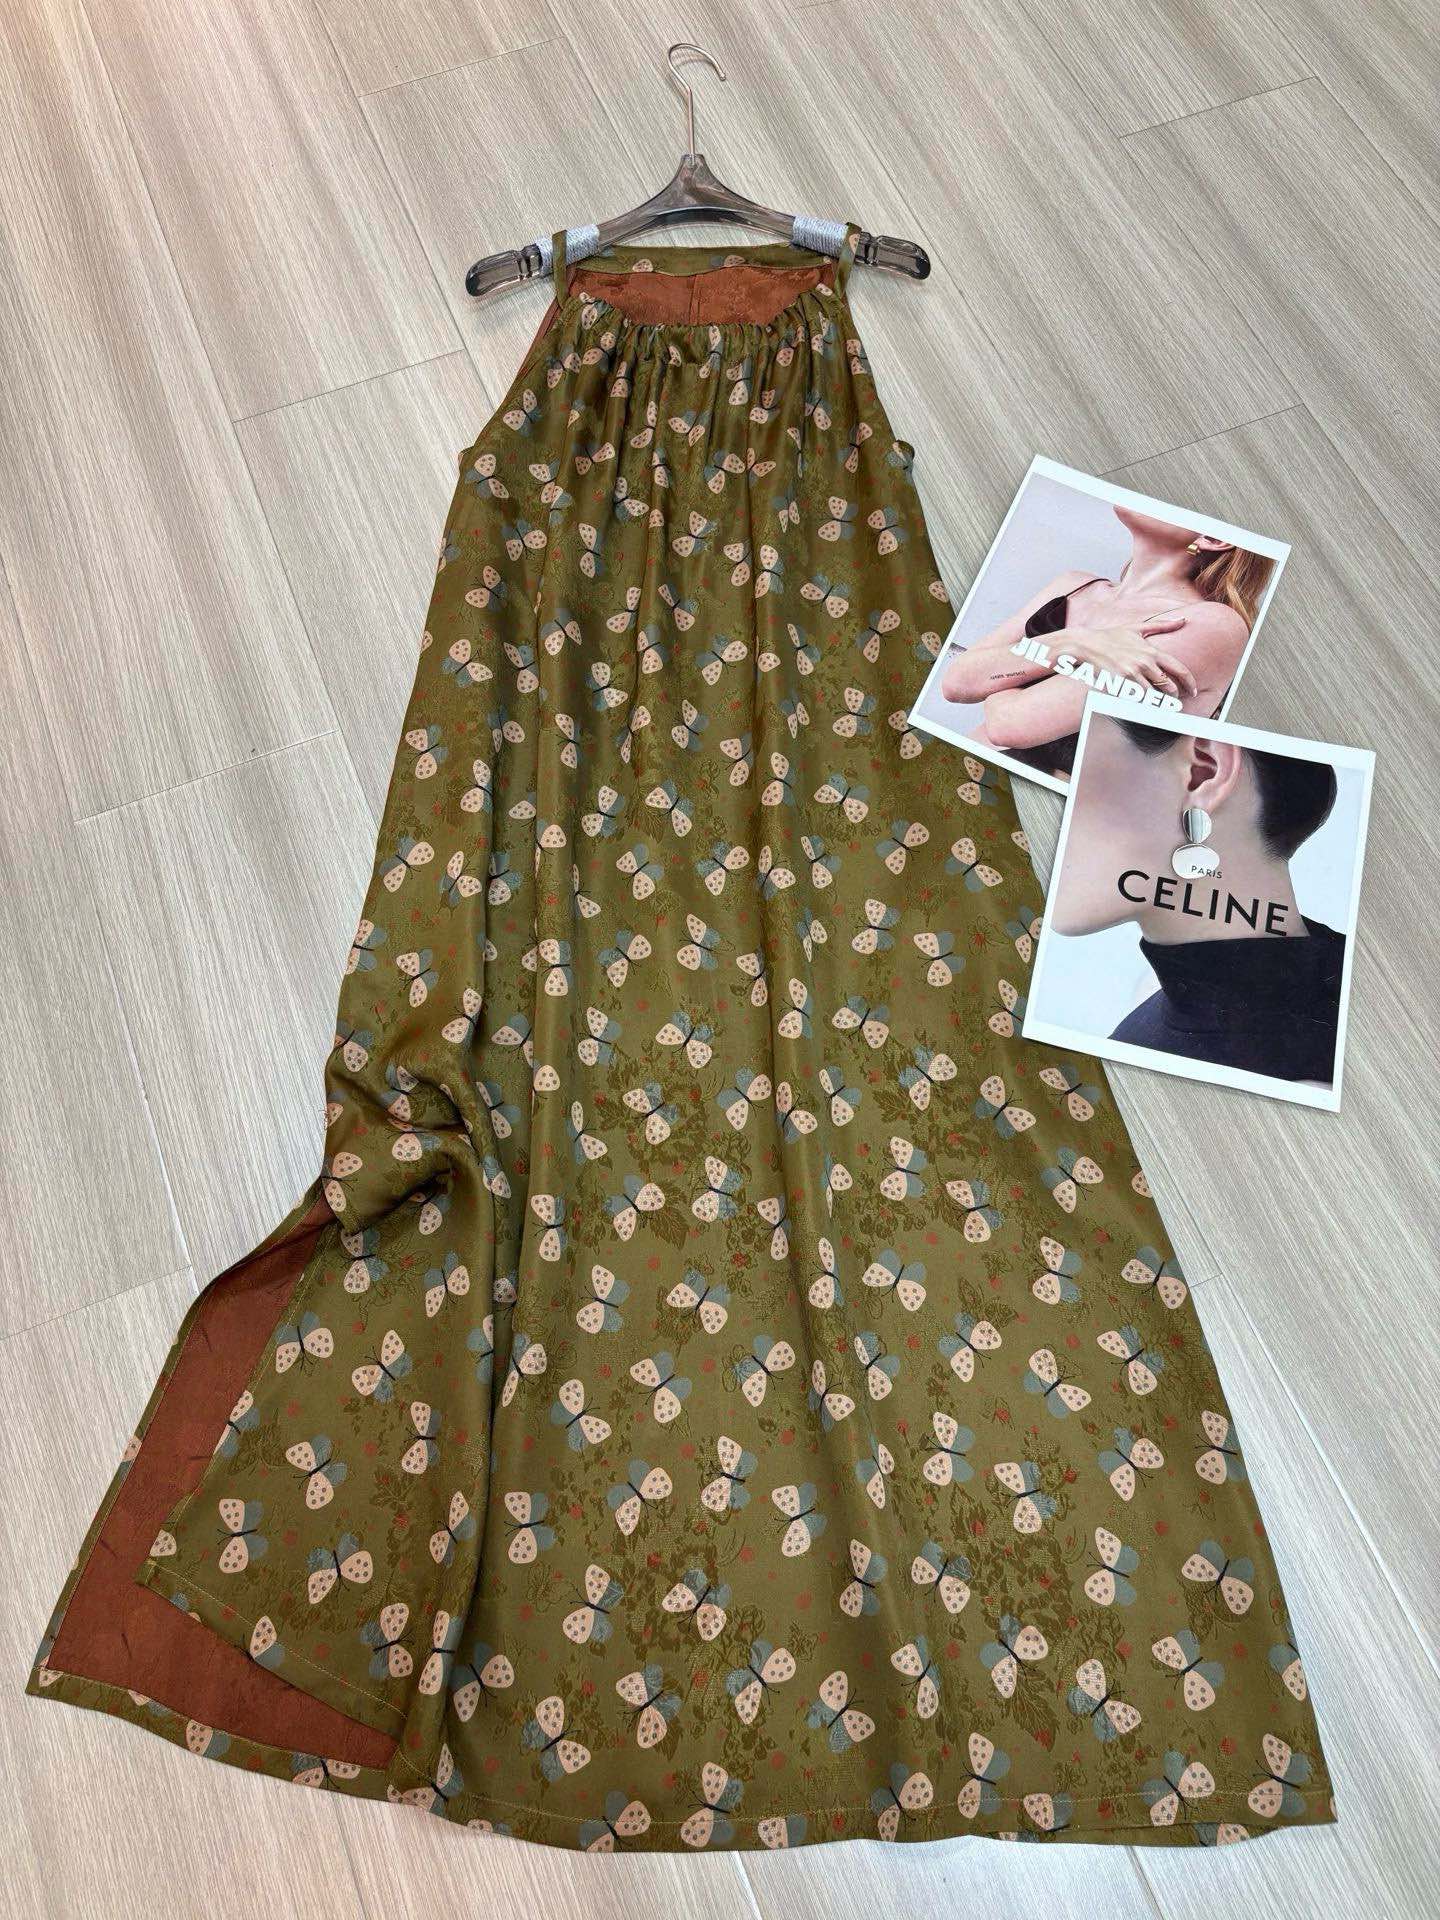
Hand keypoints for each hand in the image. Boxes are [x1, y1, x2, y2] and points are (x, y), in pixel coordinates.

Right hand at [1066, 619, 1197, 698]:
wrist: (1086, 644)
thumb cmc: (1111, 636)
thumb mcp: (1138, 628)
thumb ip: (1163, 625)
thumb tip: (1184, 619)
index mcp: (1152, 651)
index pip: (1180, 669)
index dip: (1190, 682)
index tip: (1193, 691)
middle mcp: (1145, 663)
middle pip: (1168, 687)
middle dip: (1172, 697)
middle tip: (1173, 702)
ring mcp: (1132, 675)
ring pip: (1153, 697)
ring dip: (1156, 703)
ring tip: (1157, 706)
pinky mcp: (1119, 684)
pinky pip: (1135, 699)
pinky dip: (1140, 704)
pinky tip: (1140, 704)